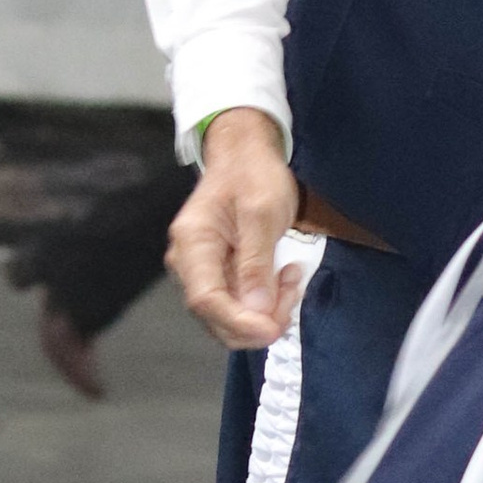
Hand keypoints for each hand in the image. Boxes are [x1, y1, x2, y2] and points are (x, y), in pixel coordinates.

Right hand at [168, 108, 299, 346]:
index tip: (274, 327)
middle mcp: (189, 263)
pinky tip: (286, 277)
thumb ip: (257, 262)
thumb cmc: (253, 175)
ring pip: (231, 316)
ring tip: (292, 278)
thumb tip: (256, 310)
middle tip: (293, 291)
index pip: (205, 300)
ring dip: (267, 312)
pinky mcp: (221, 274)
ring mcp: (204, 271)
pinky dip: (268, 302)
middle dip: (258, 320)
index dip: (239, 323)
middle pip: (216, 316)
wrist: (245, 155)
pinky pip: (241, 304)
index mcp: (192, 243)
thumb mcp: (262, 213)